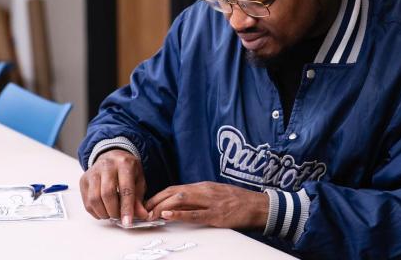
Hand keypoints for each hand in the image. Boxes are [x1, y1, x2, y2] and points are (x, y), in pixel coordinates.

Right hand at [79, 149, 147, 224]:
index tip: (127, 222)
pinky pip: (87, 201)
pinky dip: (95, 211)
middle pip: (107, 194)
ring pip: (94, 199)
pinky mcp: (84, 180)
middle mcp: (106, 165)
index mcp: (124, 164)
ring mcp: (93, 172)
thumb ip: (139, 199)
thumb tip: (142, 215)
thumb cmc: (127, 170)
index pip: (125, 189)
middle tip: (119, 217)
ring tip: (111, 213)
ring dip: (104, 213)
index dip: (126, 208)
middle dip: (114, 211)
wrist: (112, 156)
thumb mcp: (139, 180)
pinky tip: (103, 210)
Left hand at [145, 181, 268, 229]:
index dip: (158, 196)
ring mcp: (210, 202)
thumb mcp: (214, 194)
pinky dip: (179, 214)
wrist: (257, 205)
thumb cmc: (236, 201)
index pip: (174, 188)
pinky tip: (168, 215)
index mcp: (202, 186)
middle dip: (155, 201)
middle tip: (143, 211)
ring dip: (162, 207)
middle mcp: (203, 191)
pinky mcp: (216, 214)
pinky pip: (195, 214)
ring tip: (150, 214)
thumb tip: (179, 204)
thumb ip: (198, 197)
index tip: (147, 205)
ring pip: (181, 200)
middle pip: (173, 192)